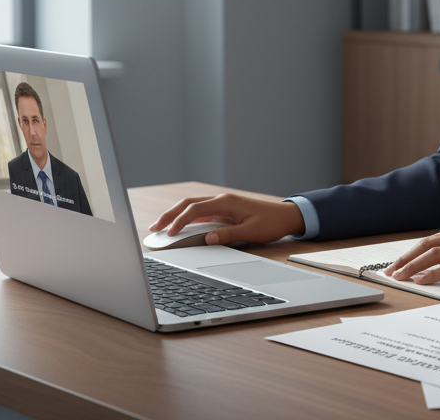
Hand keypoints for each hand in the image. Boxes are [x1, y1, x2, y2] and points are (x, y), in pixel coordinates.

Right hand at [147, 193, 305, 245]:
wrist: (286, 216)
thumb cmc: (271, 223)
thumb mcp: (251, 231)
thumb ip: (229, 235)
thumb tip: (208, 239)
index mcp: (226, 202)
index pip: (195, 209)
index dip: (179, 221)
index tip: (169, 233)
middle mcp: (221, 200)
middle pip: (188, 204)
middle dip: (169, 215)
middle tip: (153, 228)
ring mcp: (221, 204)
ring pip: (192, 207)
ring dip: (175, 215)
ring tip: (160, 228)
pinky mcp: (223, 210)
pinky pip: (200, 212)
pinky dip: (186, 218)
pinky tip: (178, 227)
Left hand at [384, 223, 439, 284]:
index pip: (430, 240)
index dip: (411, 252)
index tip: (398, 263)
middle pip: (425, 245)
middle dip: (404, 259)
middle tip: (389, 271)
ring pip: (431, 255)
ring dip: (411, 267)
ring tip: (398, 277)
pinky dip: (429, 274)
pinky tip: (419, 281)